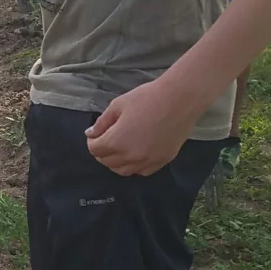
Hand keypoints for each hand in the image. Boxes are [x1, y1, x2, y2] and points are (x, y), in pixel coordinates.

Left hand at [85, 77, 207, 176]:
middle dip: (102, 152)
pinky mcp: (162, 161)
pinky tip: (135, 154)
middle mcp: (131, 156)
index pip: (95, 150)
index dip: (92, 142)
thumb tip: (90, 134)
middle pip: (108, 162)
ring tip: (118, 149)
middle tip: (105, 140)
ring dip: (116, 162)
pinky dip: (134, 166)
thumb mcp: (118, 105)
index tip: (95, 134)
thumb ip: (102, 123)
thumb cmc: (147, 98)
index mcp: (117, 141)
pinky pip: (143, 171)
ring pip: (124, 171)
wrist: (180, 100)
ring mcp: (148, 161)